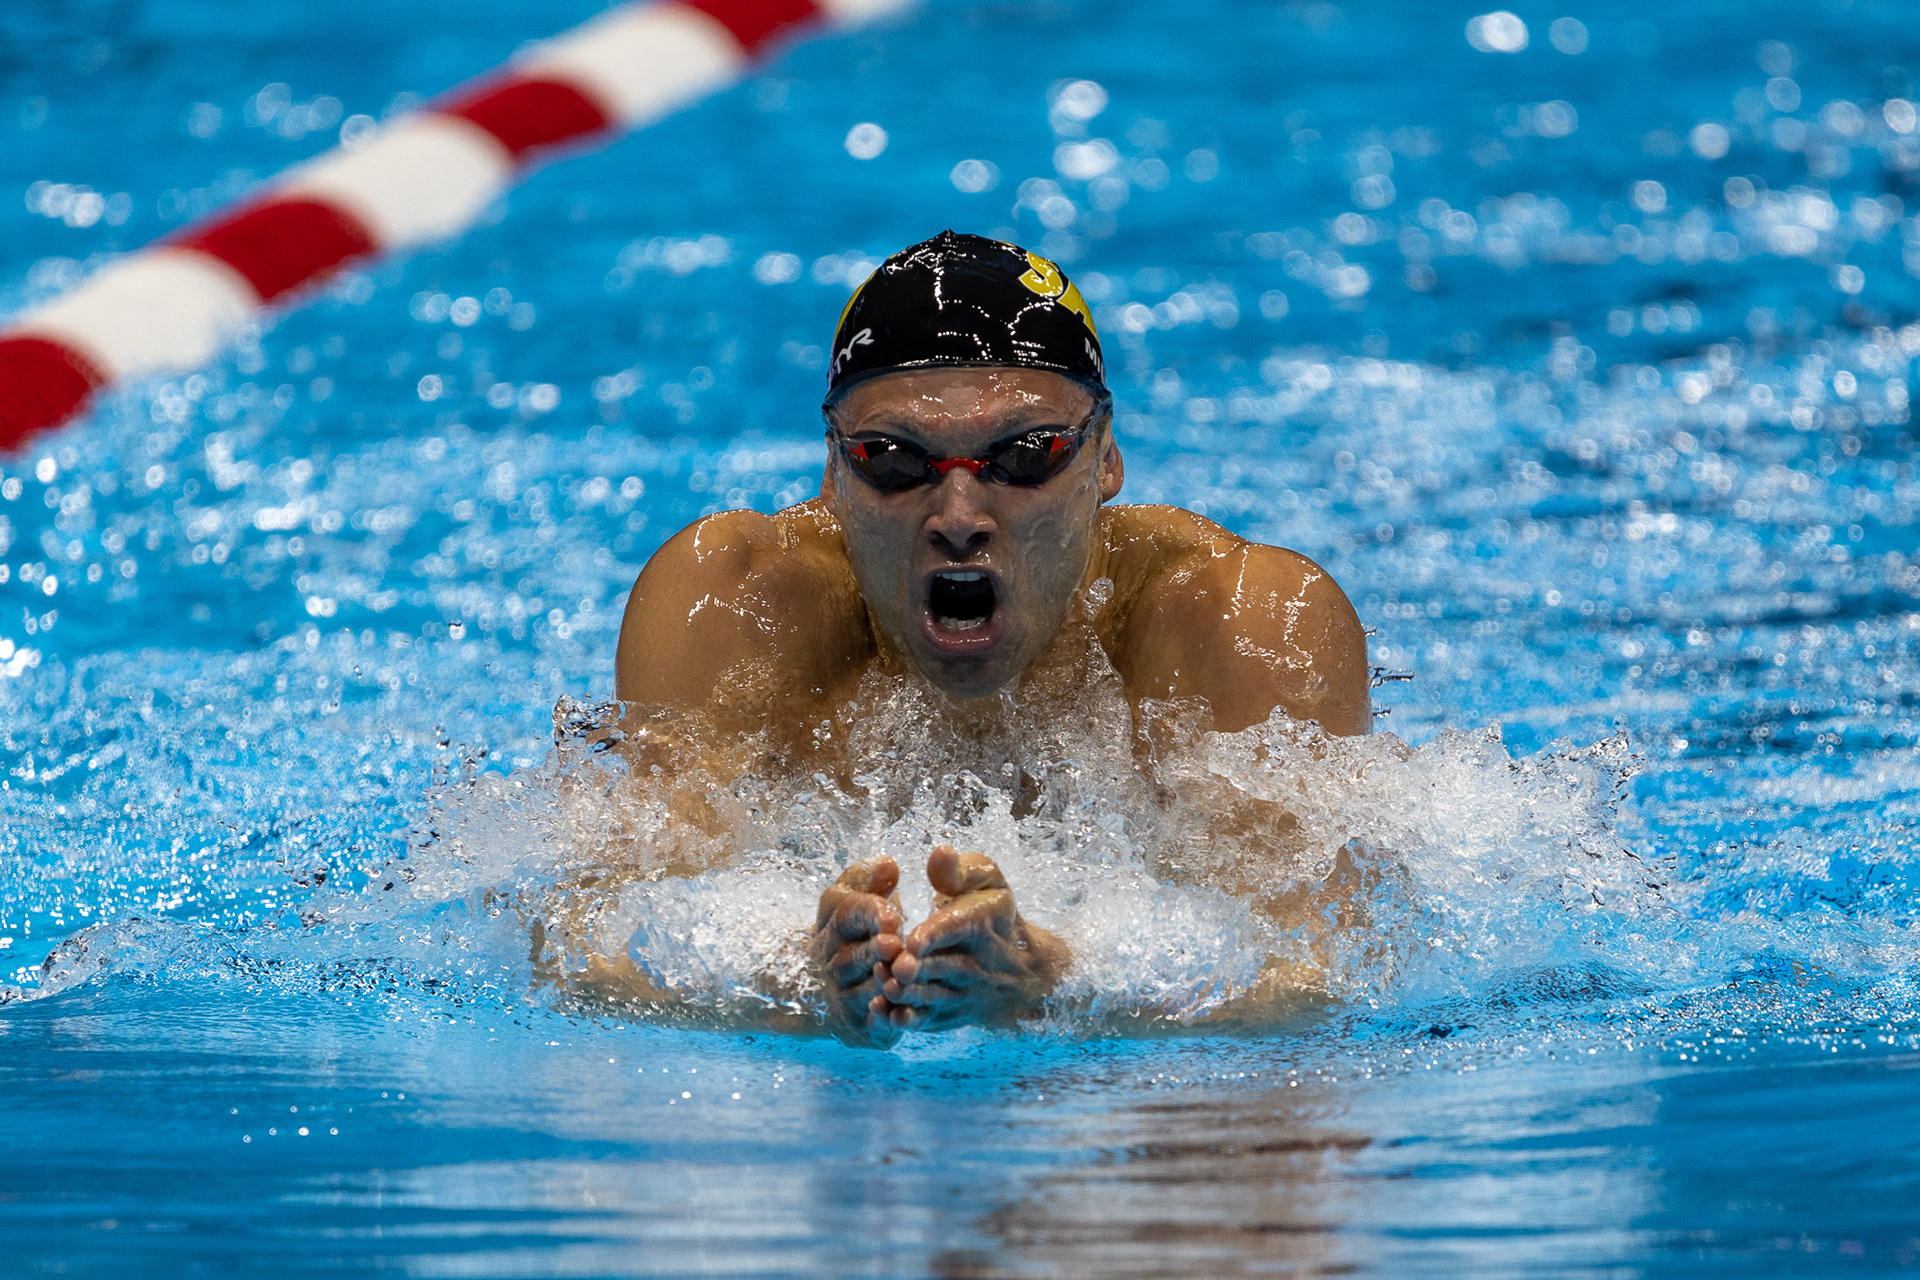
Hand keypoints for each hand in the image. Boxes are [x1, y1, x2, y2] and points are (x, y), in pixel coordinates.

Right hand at [808, 855, 906, 1047]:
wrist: (835, 982)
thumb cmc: (864, 929)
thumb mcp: (862, 896)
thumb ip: (874, 879)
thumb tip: (888, 865)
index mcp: (835, 922)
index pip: (846, 913)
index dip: (869, 914)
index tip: (892, 915)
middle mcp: (832, 960)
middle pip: (850, 956)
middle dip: (872, 951)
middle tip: (894, 945)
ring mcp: (840, 994)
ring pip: (858, 991)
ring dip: (878, 985)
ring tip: (898, 978)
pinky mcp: (856, 1023)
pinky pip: (868, 1022)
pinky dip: (881, 1019)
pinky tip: (897, 1012)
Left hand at [881, 846, 1069, 1032]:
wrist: (1024, 973)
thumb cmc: (995, 916)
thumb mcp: (989, 883)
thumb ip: (960, 869)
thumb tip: (939, 854)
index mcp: (980, 924)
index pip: (957, 929)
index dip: (933, 935)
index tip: (912, 940)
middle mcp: (974, 964)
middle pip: (937, 968)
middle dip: (909, 966)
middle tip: (886, 961)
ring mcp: (960, 993)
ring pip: (927, 996)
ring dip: (901, 990)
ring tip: (880, 978)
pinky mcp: (947, 1015)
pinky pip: (923, 1020)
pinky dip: (900, 1017)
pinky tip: (879, 1006)